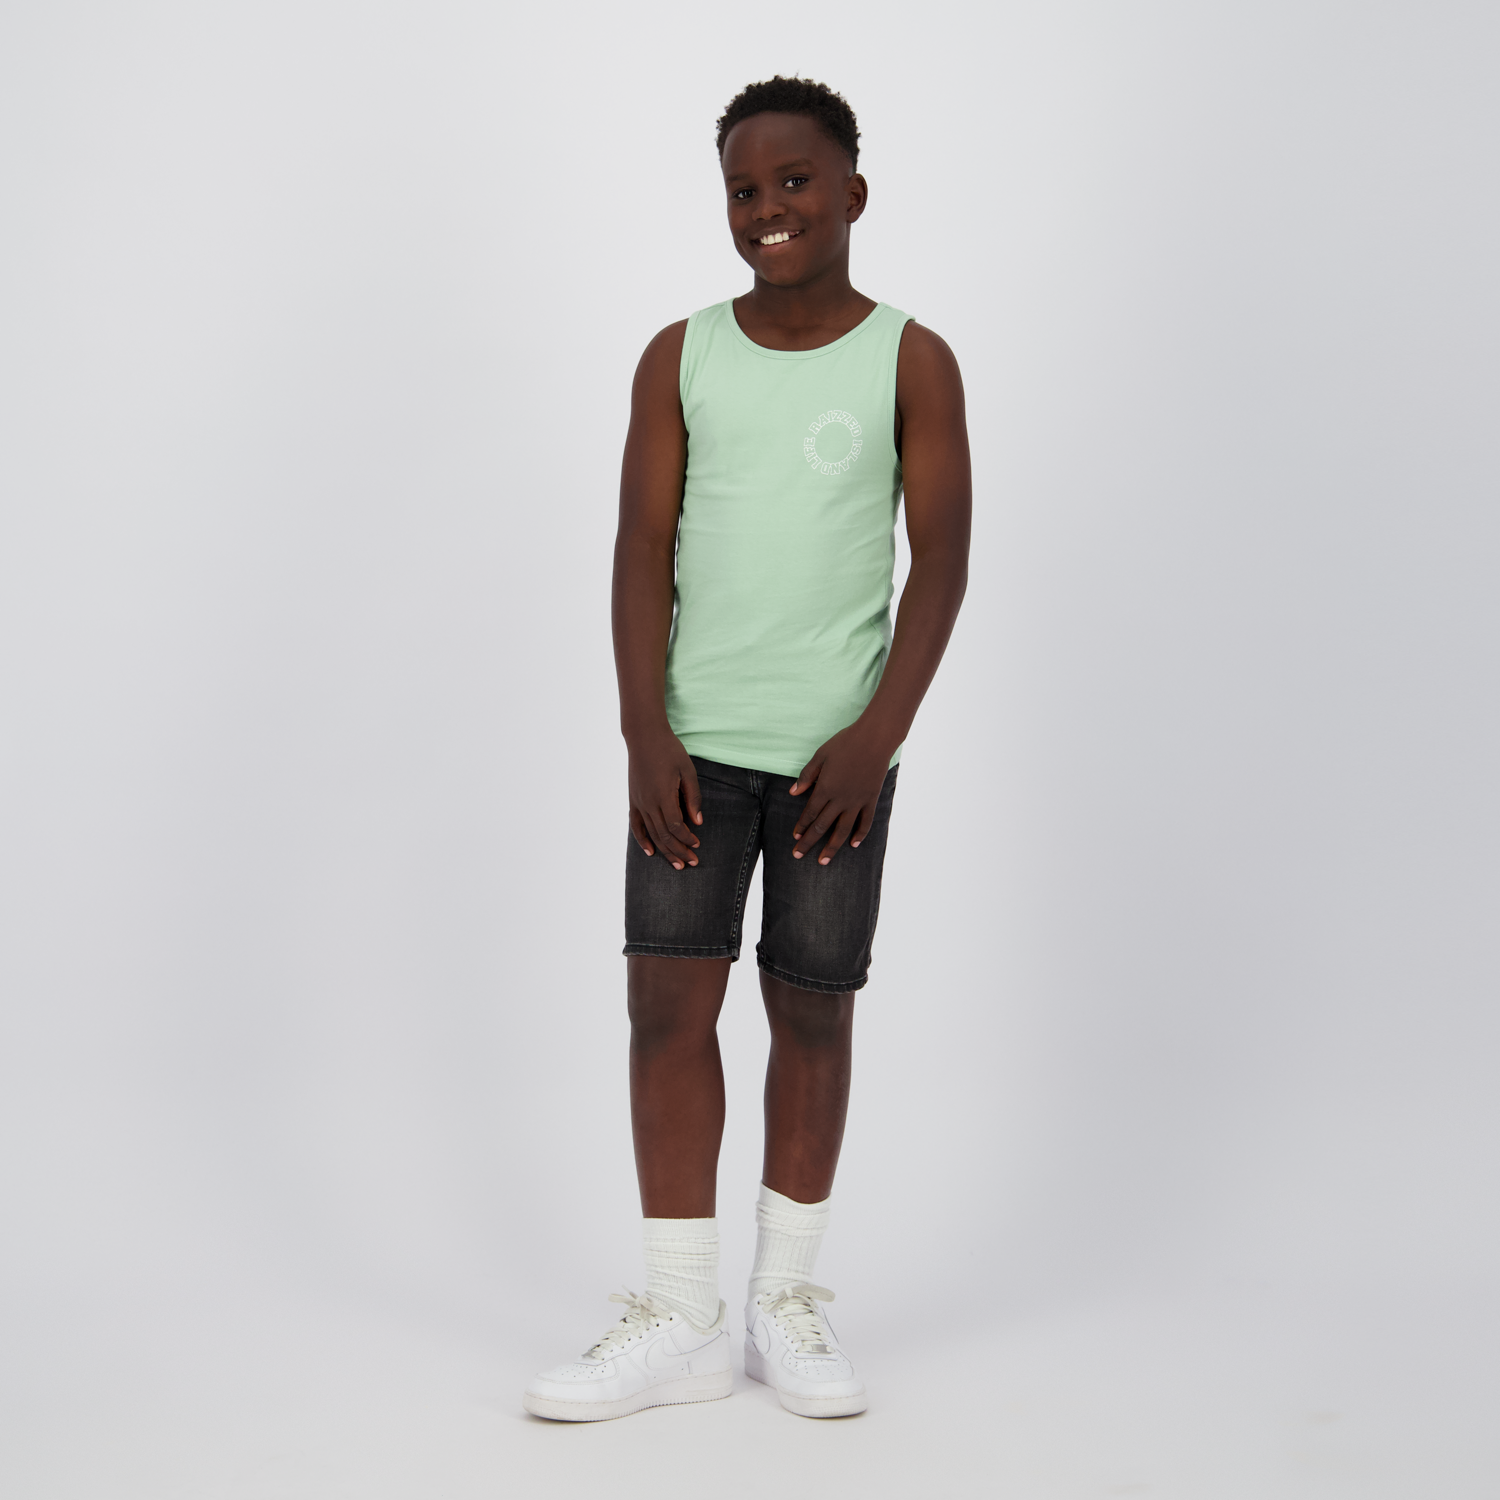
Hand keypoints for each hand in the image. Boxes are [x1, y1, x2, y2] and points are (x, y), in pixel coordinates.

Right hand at [627, 728, 702, 869]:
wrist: (644, 737)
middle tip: (692, 863)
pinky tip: (650, 852)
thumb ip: (693, 797)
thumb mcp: (688, 771)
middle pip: (664, 835)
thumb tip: (698, 822)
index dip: (687, 838)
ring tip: (677, 864)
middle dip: (679, 851)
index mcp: (663, 795)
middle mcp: (648, 802)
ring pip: (651, 833)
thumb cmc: (670, 751)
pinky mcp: (633, 799)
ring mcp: (638, 802)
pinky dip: (642, 839)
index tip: (698, 844)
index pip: (675, 826)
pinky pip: (636, 824)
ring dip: (664, 850)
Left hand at [789, 722, 892, 864]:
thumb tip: (793, 793)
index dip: (801, 827)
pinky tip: (853, 845)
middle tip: (798, 856)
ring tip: (823, 861)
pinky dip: (860, 835)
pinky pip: (865, 822)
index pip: (809, 813)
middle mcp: (840, 799)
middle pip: (822, 826)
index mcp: (825, 788)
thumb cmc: (844, 743)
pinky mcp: (871, 799)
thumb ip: (806, 776)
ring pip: (842, 830)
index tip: (795, 838)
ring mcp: (857, 801)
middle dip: (809, 843)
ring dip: (832, 847)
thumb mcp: (820, 756)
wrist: (874, 739)